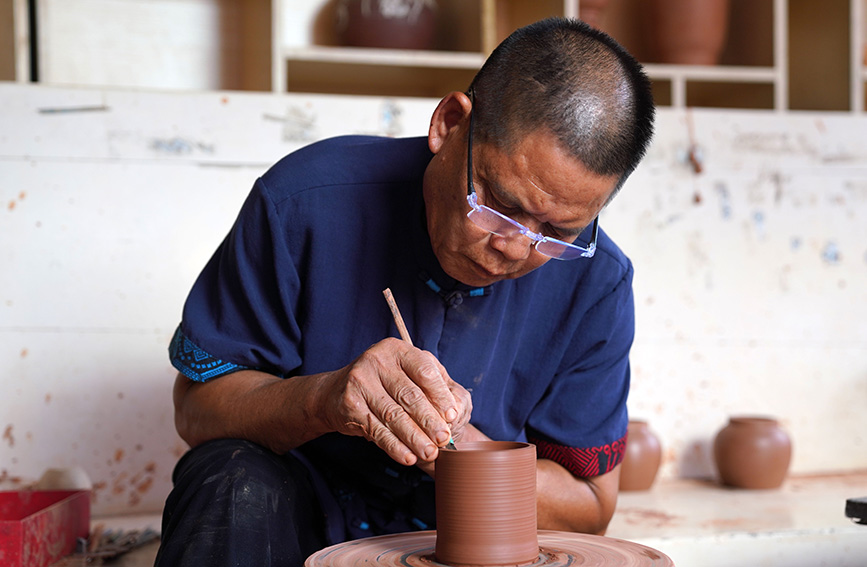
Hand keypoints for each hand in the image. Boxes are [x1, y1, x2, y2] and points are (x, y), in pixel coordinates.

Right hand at [320, 338, 471, 465]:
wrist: (335, 393)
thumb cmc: (384, 384)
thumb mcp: (409, 376)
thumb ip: (434, 387)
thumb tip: (454, 413)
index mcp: (397, 350)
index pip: (425, 371)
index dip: (441, 395)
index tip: (452, 416)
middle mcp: (377, 360)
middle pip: (410, 395)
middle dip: (430, 421)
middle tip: (444, 440)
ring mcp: (360, 381)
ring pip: (394, 415)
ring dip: (415, 438)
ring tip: (430, 453)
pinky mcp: (349, 404)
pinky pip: (376, 430)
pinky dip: (394, 446)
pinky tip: (408, 457)